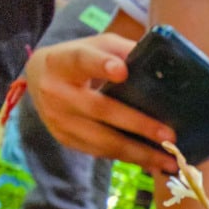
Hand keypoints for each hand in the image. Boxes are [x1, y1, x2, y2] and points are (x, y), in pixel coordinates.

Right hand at [25, 33, 179, 172]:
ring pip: (103, 140)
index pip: (82, 61)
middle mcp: (56, 92)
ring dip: (139, 153)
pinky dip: (129, 159)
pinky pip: (101, 152)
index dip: (101, 65)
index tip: (122, 71)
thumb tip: (164, 65)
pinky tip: (153, 163)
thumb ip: (125, 51)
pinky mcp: (65, 139)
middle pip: (100, 110)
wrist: (39, 78)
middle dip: (138, 125)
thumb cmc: (81, 59)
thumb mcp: (98, 46)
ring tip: (169, 161)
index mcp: (63, 61)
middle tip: (169, 136)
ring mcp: (59, 120)